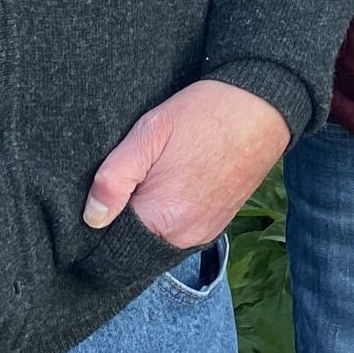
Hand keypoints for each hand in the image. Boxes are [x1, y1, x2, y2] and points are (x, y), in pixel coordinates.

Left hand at [83, 78, 290, 248]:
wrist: (260, 106)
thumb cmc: (203, 114)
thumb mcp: (149, 133)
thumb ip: (114, 179)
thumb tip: (92, 218)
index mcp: (161, 219)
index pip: (111, 246)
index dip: (100, 224)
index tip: (104, 196)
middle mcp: (184, 238)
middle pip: (135, 245)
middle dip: (124, 221)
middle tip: (129, 182)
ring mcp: (204, 234)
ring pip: (157, 239)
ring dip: (147, 217)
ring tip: (152, 179)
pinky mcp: (217, 225)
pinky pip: (179, 231)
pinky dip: (169, 215)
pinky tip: (172, 184)